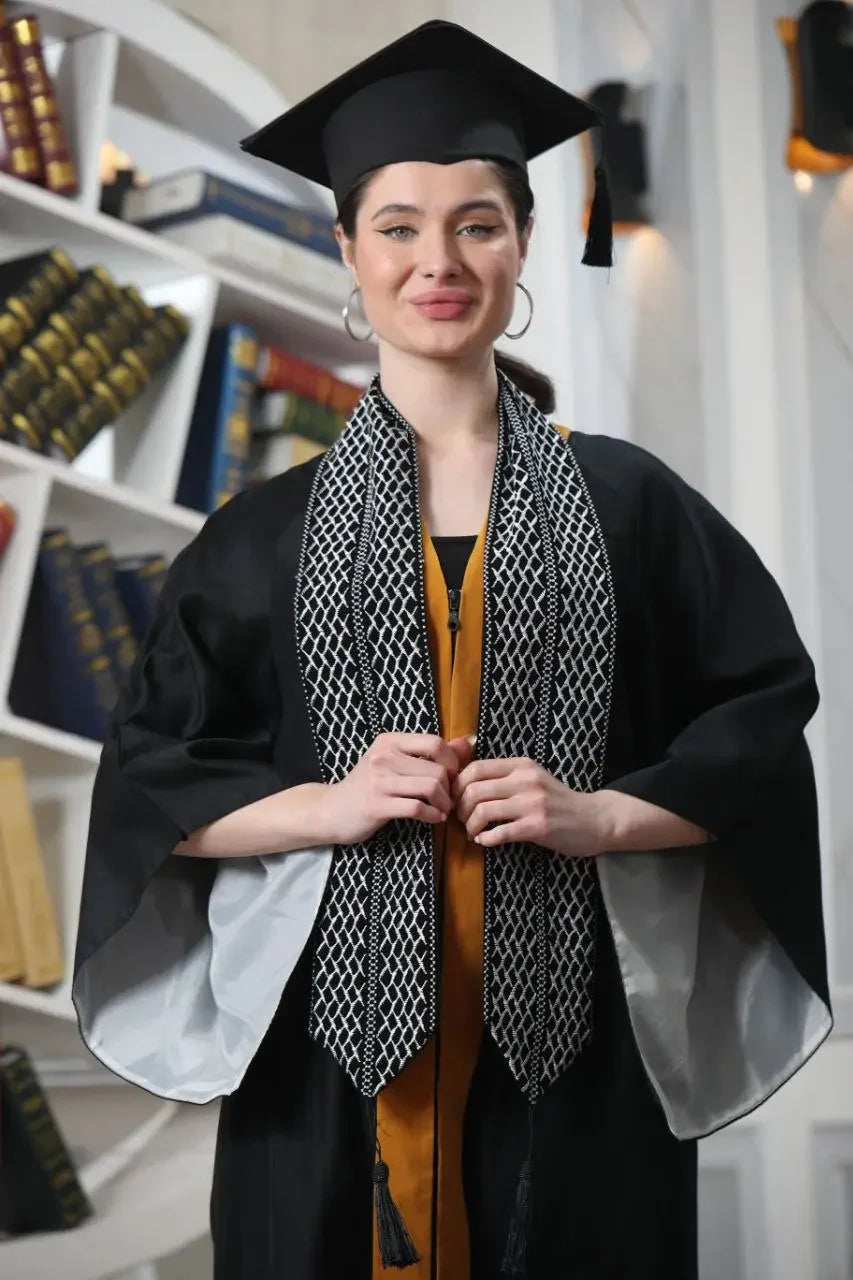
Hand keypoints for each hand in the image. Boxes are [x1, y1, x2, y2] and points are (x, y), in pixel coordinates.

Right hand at [323, 731, 471, 845]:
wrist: (332, 809)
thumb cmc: (368, 785)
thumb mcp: (395, 761)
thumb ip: (431, 752)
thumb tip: (468, 742)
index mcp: (389, 741)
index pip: (435, 743)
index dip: (452, 762)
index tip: (452, 776)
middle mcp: (383, 757)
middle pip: (437, 769)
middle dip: (450, 788)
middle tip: (449, 799)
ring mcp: (379, 781)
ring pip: (430, 787)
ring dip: (444, 803)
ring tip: (442, 809)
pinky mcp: (377, 805)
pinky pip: (417, 808)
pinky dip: (433, 815)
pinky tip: (433, 818)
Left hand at [451, 754, 607, 856]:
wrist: (595, 818)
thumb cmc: (559, 801)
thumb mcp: (533, 778)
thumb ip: (506, 777)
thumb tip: (465, 782)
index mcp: (521, 766)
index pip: (475, 768)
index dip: (458, 785)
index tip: (457, 799)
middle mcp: (525, 780)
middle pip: (474, 790)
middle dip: (461, 808)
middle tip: (463, 820)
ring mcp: (532, 803)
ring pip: (482, 811)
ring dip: (470, 826)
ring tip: (474, 832)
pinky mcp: (538, 826)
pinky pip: (499, 833)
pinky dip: (486, 839)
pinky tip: (485, 842)